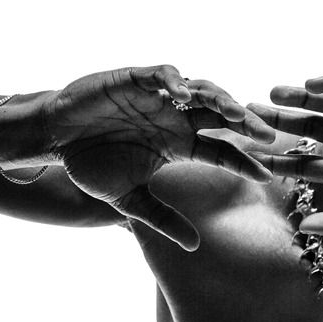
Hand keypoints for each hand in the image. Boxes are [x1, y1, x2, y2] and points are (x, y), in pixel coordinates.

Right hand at [43, 65, 275, 249]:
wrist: (55, 139)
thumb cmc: (92, 164)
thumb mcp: (130, 198)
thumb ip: (162, 218)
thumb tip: (194, 246)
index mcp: (179, 143)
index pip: (220, 150)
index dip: (242, 161)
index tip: (264, 175)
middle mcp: (175, 117)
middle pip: (220, 116)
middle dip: (244, 123)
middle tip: (267, 137)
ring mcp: (158, 97)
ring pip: (200, 90)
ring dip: (220, 99)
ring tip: (236, 113)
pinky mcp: (135, 79)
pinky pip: (161, 75)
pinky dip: (174, 82)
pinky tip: (183, 96)